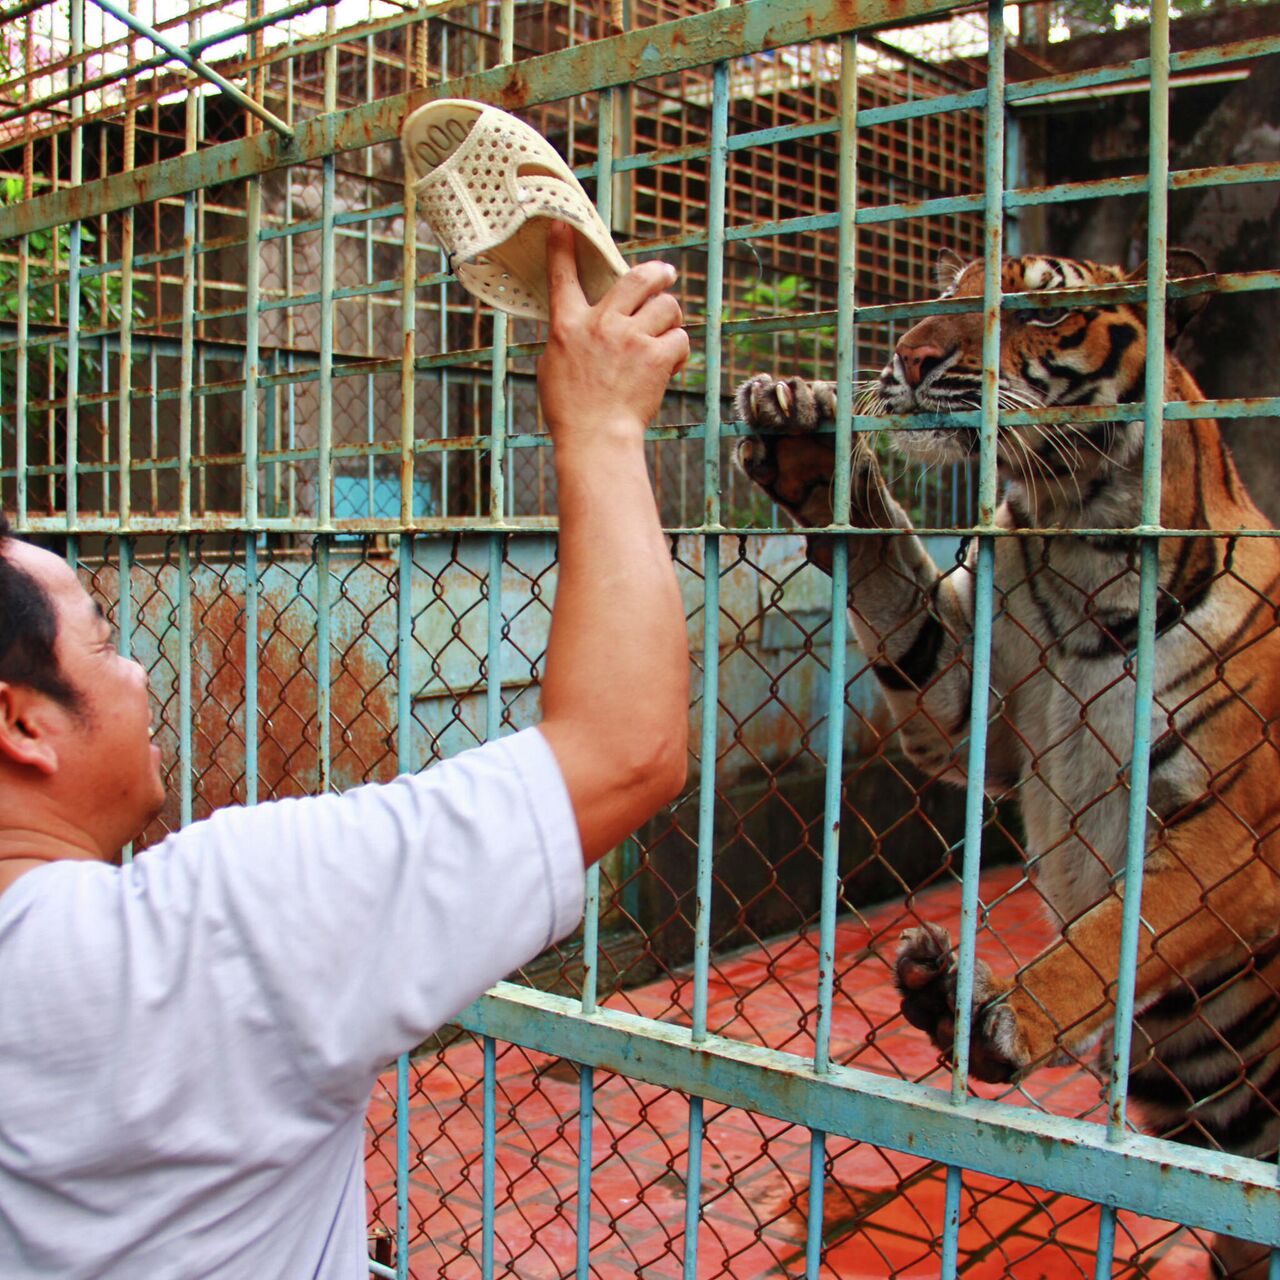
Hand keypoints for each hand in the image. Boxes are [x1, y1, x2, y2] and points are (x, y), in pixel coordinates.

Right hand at [538, 221, 688, 446]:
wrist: (596, 438)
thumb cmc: (573, 412)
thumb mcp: (554, 367)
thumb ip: (569, 339)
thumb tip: (578, 327)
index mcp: (568, 326)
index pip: (563, 277)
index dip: (563, 247)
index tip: (563, 226)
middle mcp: (601, 324)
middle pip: (637, 277)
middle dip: (657, 272)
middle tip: (666, 275)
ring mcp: (630, 338)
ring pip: (666, 306)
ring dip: (670, 319)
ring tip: (666, 337)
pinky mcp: (656, 357)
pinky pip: (680, 338)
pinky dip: (680, 350)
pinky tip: (672, 365)